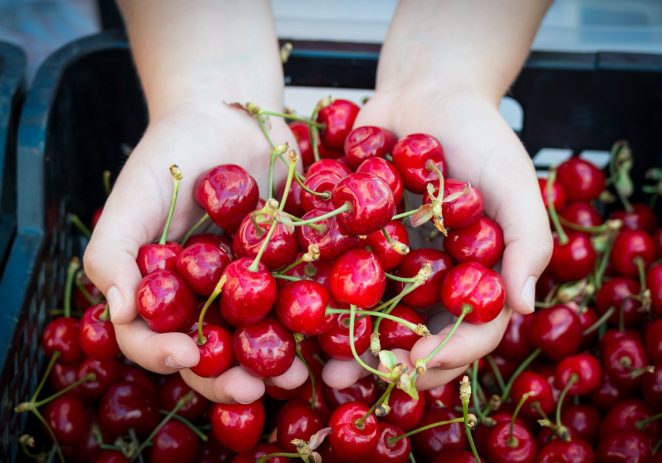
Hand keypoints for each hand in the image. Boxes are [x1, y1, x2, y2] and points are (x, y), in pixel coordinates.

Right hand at [84, 103, 307, 402]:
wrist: (230, 115)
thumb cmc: (173, 152)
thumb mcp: (133, 196)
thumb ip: (114, 253)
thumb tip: (118, 312)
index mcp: (161, 290)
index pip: (152, 337)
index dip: (163, 354)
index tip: (186, 355)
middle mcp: (204, 297)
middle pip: (212, 350)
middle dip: (228, 376)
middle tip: (250, 388)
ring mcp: (250, 286)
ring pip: (259, 336)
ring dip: (275, 361)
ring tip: (292, 376)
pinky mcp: (290, 267)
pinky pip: (302, 298)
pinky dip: (314, 319)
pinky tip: (328, 335)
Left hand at [323, 88, 552, 390]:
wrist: (425, 91)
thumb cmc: (480, 133)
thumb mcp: (513, 179)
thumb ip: (526, 239)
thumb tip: (527, 306)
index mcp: (476, 273)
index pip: (472, 329)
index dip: (450, 352)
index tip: (420, 360)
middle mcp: (434, 276)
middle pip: (415, 334)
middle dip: (388, 363)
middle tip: (357, 380)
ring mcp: (392, 261)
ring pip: (372, 315)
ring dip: (348, 343)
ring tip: (321, 367)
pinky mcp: (356, 239)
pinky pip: (338, 273)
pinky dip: (320, 295)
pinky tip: (296, 313)